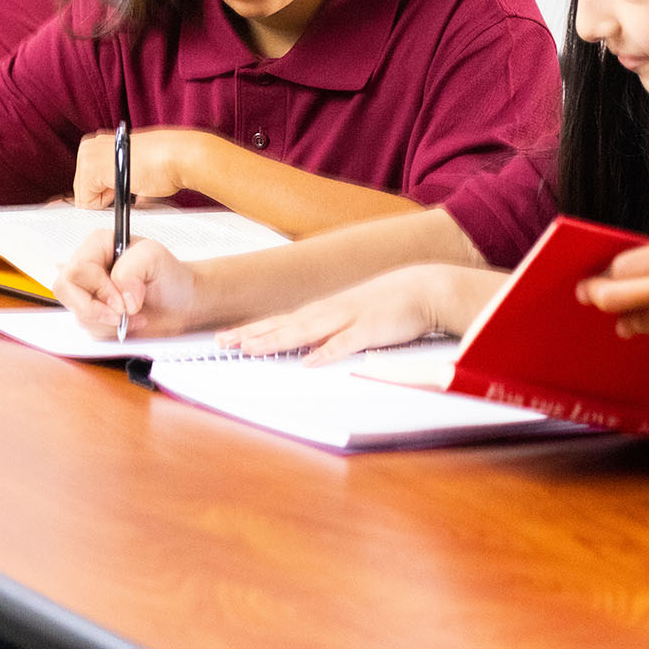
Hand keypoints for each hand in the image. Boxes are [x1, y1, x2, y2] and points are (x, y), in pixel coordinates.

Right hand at [54, 233, 200, 338]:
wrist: (179, 302)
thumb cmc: (168, 275)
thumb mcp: (155, 258)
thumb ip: (132, 269)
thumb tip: (120, 295)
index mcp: (99, 245)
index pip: (79, 268)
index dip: (99, 289)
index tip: (122, 301)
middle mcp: (88, 266)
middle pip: (66, 290)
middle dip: (95, 308)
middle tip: (122, 313)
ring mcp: (88, 291)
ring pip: (76, 312)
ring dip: (106, 322)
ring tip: (131, 316)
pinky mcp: (91, 312)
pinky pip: (86, 327)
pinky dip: (108, 331)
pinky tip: (127, 323)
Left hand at [70, 127, 218, 207]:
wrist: (177, 156)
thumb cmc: (163, 163)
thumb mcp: (131, 169)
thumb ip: (115, 178)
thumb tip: (110, 196)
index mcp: (98, 144)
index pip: (87, 182)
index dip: (103, 194)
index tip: (118, 193)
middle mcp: (89, 146)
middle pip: (83, 190)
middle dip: (103, 197)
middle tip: (128, 187)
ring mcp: (88, 155)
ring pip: (84, 196)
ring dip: (105, 200)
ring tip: (129, 186)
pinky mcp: (91, 168)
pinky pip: (86, 202)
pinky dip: (104, 205)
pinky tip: (124, 189)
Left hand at [221, 263, 505, 365]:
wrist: (426, 287)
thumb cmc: (391, 302)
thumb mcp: (355, 314)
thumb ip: (332, 329)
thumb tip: (309, 347)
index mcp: (326, 310)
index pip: (281, 322)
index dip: (253, 330)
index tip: (225, 339)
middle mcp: (330, 311)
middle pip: (284, 325)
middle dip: (252, 335)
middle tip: (222, 344)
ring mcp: (349, 318)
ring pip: (306, 331)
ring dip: (277, 340)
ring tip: (250, 349)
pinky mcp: (371, 329)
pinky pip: (346, 343)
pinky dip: (327, 352)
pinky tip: (309, 362)